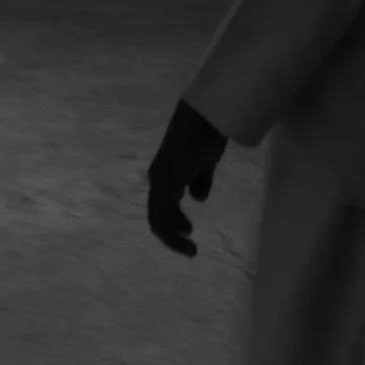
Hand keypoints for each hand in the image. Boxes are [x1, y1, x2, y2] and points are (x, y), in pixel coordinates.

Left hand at [146, 99, 226, 257]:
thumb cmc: (206, 133)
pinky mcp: (166, 184)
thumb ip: (200, 180)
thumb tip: (198, 198)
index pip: (163, 205)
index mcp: (165, 174)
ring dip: (172, 237)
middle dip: (171, 235)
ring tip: (189, 248)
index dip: (173, 222)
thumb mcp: (206, 162)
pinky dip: (172, 230)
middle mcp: (158, 180)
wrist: (204, 116)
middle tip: (190, 248)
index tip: (189, 233)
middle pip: (157, 216)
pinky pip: (163, 215)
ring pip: (158, 219)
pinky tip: (185, 235)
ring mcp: (160, 182)